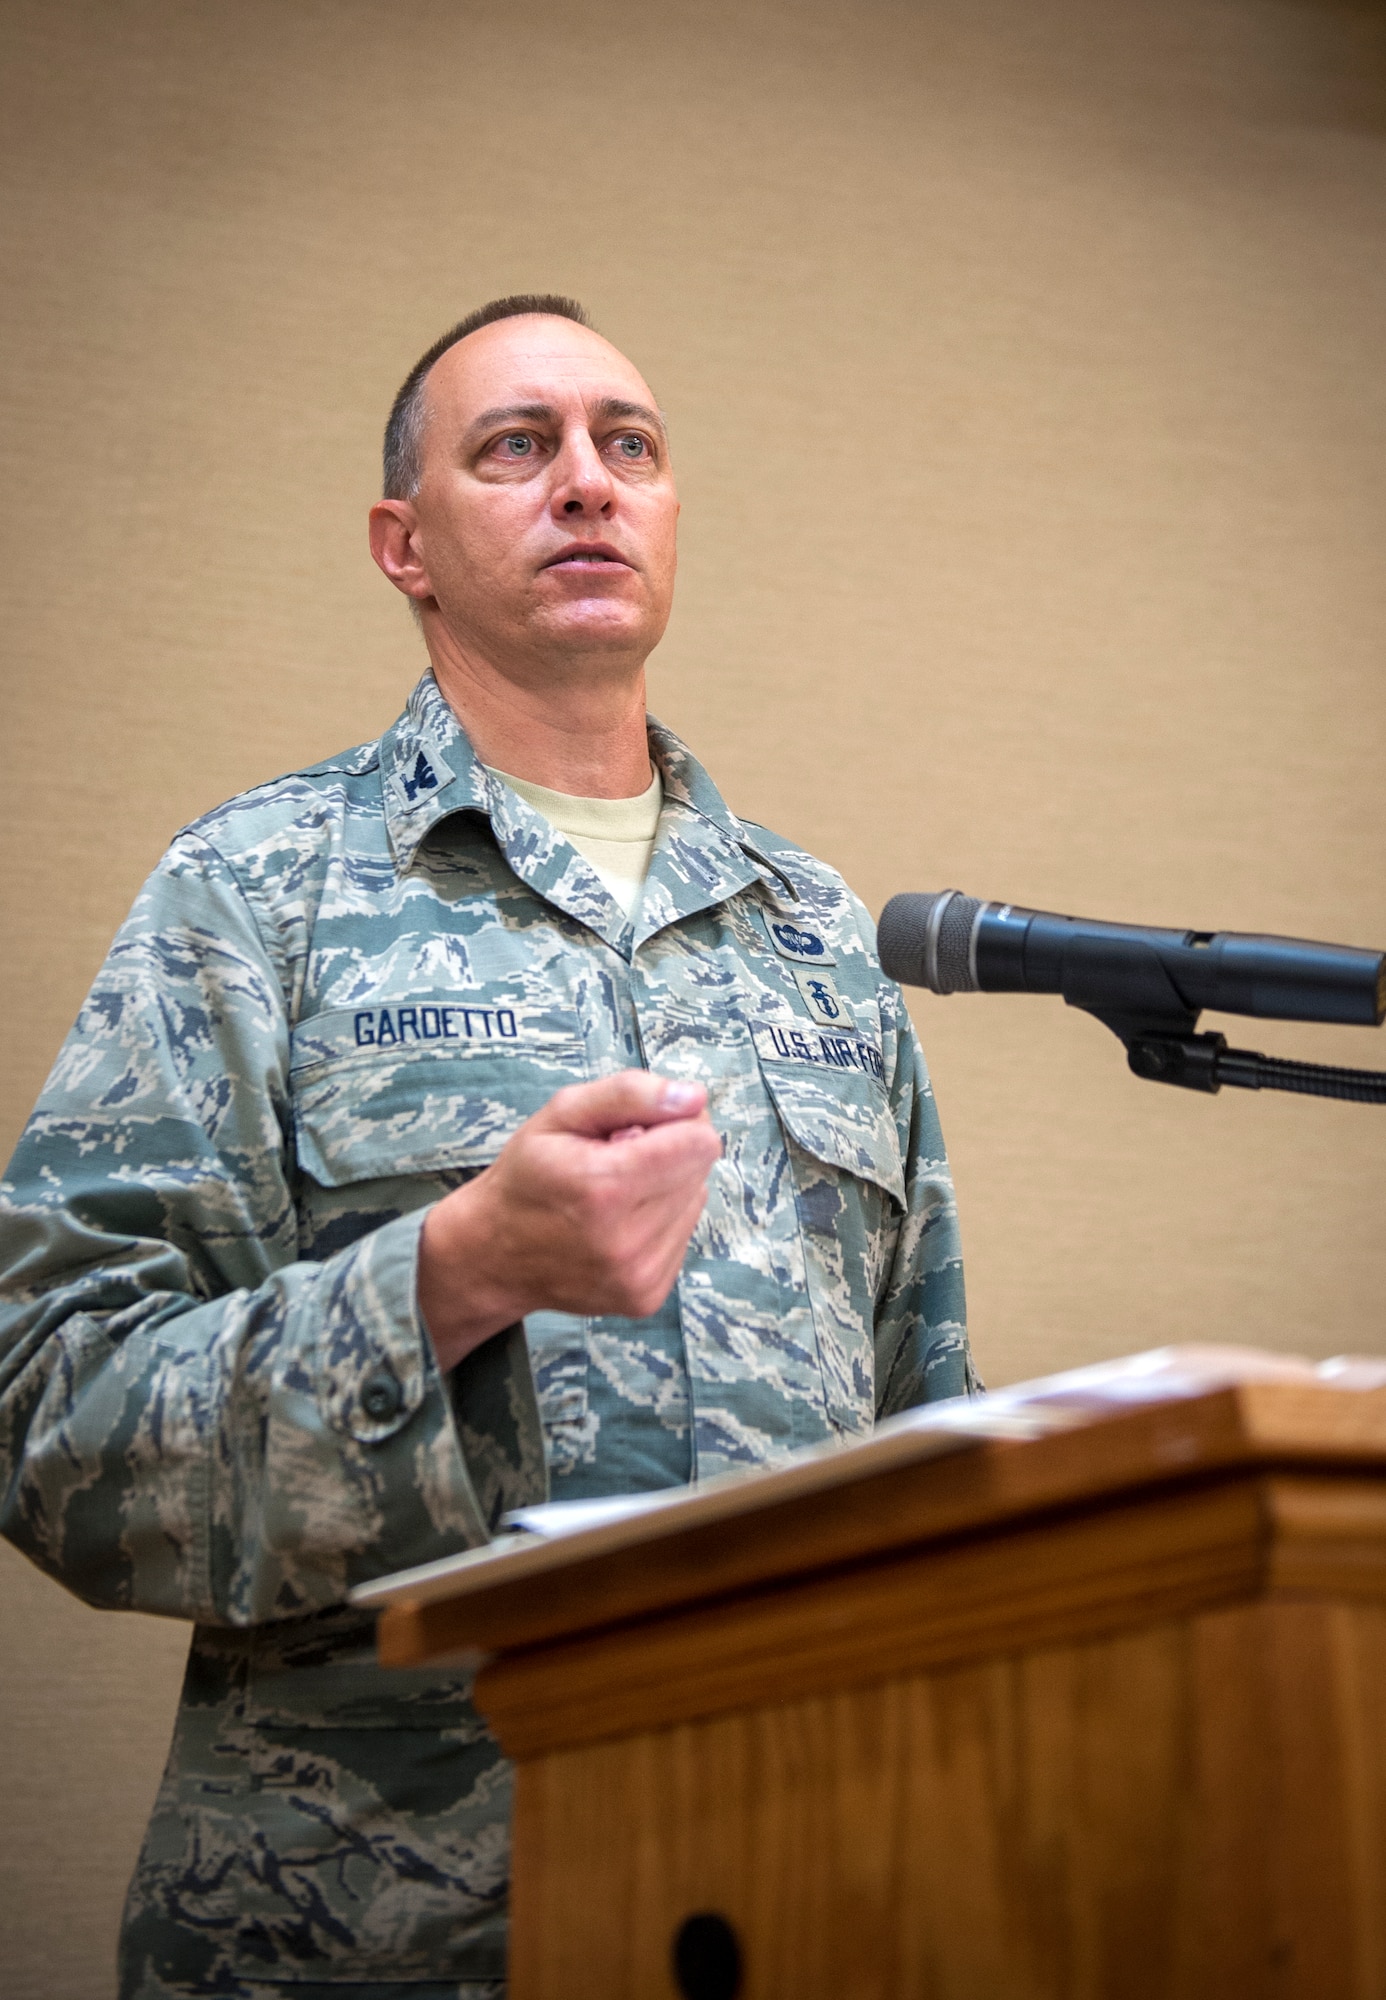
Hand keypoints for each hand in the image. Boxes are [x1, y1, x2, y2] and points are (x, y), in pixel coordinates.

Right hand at [417, 1070, 721, 1371]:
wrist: (494, 1256)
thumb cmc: (526, 1176)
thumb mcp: (560, 1113)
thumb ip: (629, 1094)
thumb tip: (695, 1097)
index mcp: (604, 1187)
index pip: (699, 1143)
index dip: (677, 1123)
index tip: (640, 1127)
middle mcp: (628, 1240)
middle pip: (700, 1171)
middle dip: (669, 1153)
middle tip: (619, 1159)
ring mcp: (639, 1276)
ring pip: (695, 1203)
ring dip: (665, 1188)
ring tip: (616, 1193)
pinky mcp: (647, 1296)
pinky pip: (682, 1237)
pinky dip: (660, 1221)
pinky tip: (619, 1222)